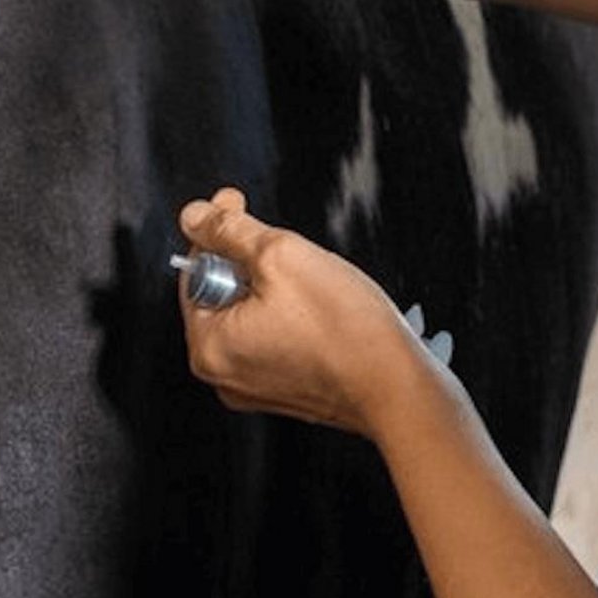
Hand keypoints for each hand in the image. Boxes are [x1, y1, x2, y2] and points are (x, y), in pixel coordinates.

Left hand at [177, 188, 434, 439]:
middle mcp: (223, 375)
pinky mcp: (285, 391)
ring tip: (309, 284)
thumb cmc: (347, 332)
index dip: (218, 234)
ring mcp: (254, 387)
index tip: (234, 206)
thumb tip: (196, 216)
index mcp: (208, 347)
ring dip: (272, 287)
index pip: (196, 272)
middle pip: (221, 294)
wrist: (401, 389)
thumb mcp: (279, 255)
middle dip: (248, 262)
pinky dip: (289, 317)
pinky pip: (272, 338)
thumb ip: (228, 230)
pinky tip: (318, 311)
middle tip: (281, 247)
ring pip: (250, 314)